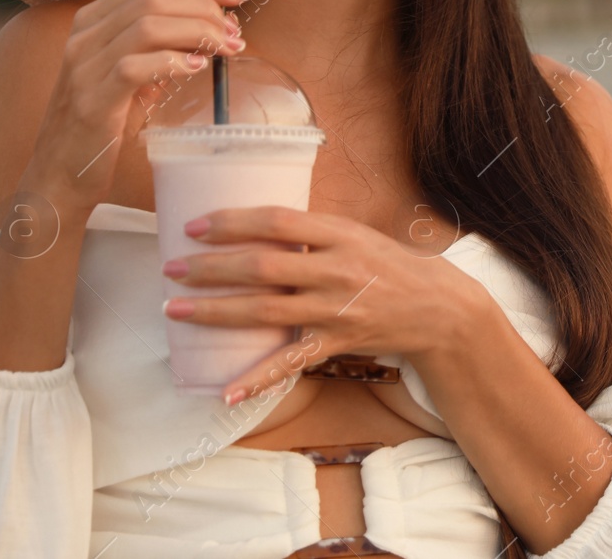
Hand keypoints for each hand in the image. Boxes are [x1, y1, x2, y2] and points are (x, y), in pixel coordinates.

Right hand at [24, 0, 247, 208]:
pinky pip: (133, 67)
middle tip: (234, 32)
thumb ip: (162, 47)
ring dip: (198, 31)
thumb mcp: (131, 75)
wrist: (58, 174)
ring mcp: (84, 67)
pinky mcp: (90, 101)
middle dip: (205, 6)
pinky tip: (197, 68)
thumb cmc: (103, 123)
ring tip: (226, 49)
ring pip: (147, 25)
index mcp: (94, 21)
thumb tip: (217, 27)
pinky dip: (172, 62)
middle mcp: (85, 35)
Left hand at [159, 206, 490, 403]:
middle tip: (172, 269)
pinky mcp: (338, 343)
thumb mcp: (357, 234)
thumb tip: (254, 225)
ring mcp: (337, 309)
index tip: (194, 226)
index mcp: (340, 233)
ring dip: (216, 311)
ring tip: (176, 310)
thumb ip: (312, 231)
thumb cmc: (391, 264)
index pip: (277, 220)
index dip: (232, 221)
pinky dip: (258, 378)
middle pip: (263, 266)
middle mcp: (336, 269)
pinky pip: (291, 363)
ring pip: (266, 311)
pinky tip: (225, 390)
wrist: (439, 307)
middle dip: (210, 268)